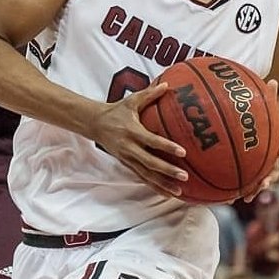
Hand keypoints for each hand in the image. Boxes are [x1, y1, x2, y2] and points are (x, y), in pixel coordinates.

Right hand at [87, 82, 188, 196]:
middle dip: (167, 170)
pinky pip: (142, 178)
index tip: (182, 152)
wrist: (94, 124)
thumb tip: (168, 85)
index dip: (167, 147)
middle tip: (184, 175)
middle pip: (150, 162)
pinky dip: (155, 187)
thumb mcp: (131, 101)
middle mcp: (129, 147)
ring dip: (162, 184)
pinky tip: (167, 193)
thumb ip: (150, 94)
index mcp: (132, 131)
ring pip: (146, 175)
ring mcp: (127, 158)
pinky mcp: (126, 164)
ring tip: (178, 192)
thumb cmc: (116, 111)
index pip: (152, 141)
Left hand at [243, 79, 278, 201]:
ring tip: (247, 197)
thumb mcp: (259, 103)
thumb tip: (272, 79)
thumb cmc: (256, 113)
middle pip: (272, 168)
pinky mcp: (246, 172)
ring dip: (254, 189)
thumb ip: (266, 94)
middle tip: (265, 182)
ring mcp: (258, 165)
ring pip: (258, 179)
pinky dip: (237, 191)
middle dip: (269, 176)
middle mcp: (267, 155)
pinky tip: (227, 200)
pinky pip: (242, 183)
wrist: (251, 125)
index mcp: (273, 140)